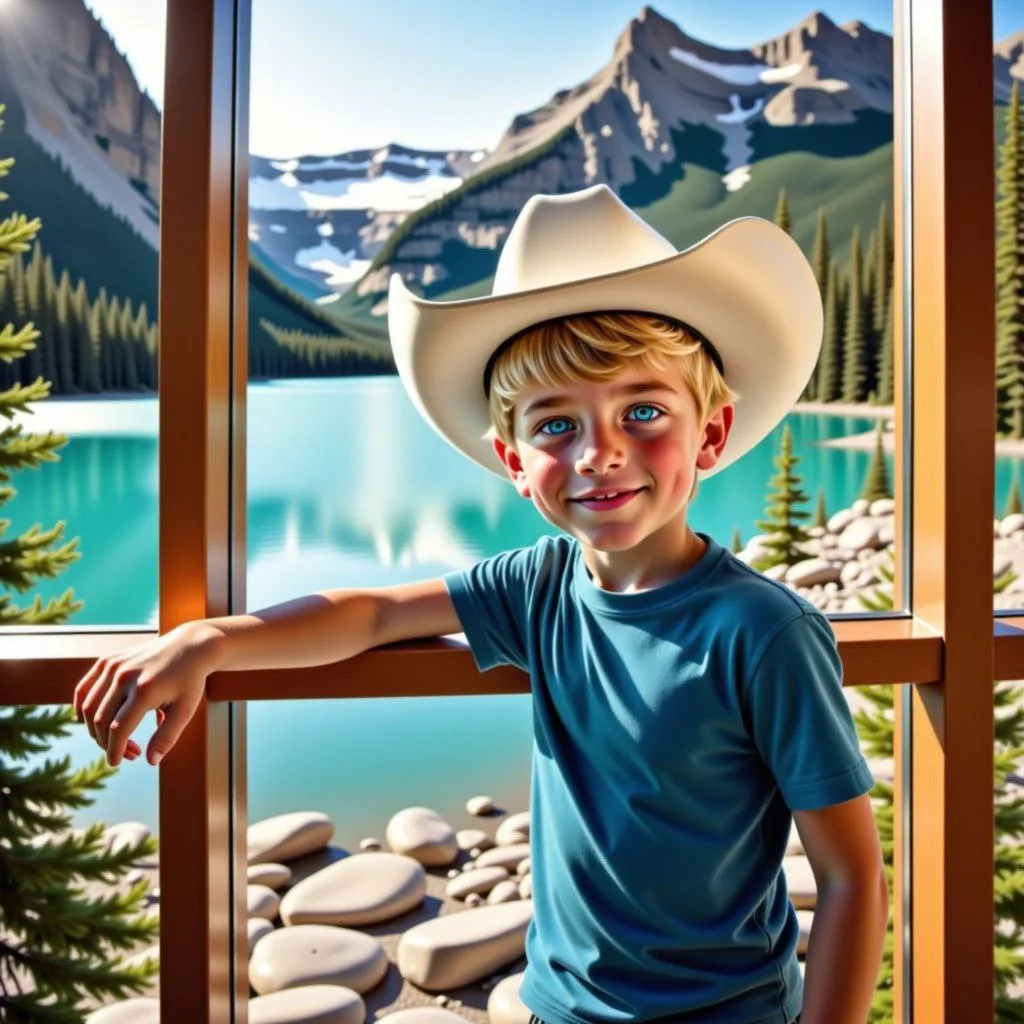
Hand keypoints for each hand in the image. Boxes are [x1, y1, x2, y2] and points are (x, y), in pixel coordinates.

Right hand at [73, 621, 223, 766]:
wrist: (188, 647)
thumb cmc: (189, 682)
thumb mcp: (185, 710)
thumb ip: (167, 737)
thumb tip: (150, 761)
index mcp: (144, 689)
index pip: (118, 729)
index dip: (114, 750)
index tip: (117, 762)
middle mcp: (124, 676)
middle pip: (100, 720)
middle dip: (109, 743)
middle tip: (130, 753)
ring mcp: (113, 666)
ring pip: (88, 708)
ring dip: (95, 731)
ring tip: (117, 740)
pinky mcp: (107, 661)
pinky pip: (83, 689)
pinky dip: (82, 708)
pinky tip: (92, 723)